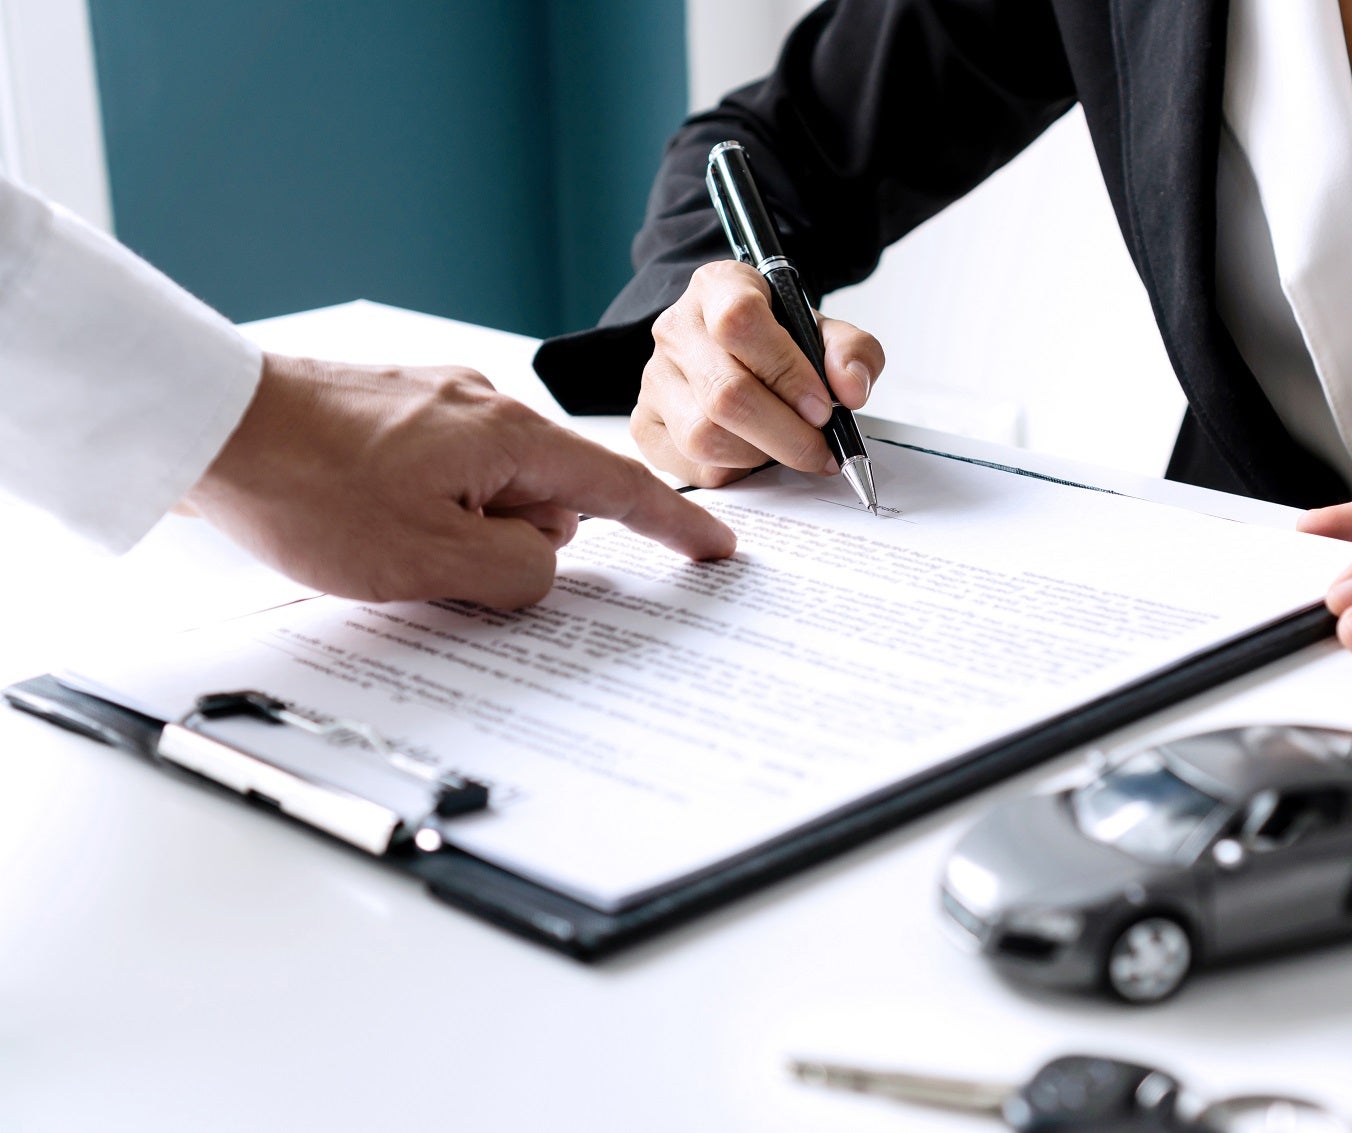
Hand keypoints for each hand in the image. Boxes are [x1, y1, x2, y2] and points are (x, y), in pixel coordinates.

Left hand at [181, 354, 735, 606]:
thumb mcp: (430, 562)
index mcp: (508, 438)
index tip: (715, 549)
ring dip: (460, 532)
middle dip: (514, 546)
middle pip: (544, 499)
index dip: (674, 527)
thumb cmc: (307, 488)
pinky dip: (426, 510)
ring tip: (382, 543)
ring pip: (488, 492)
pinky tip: (367, 523)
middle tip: (442, 569)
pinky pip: (444, 475)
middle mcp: (482, 407)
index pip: (619, 487)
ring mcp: (436, 405)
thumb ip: (518, 573)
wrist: (206, 424)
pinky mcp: (395, 413)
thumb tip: (546, 564)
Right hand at [631, 260, 885, 485]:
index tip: (823, 406)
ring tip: (788, 448)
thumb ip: (853, 352)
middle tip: (820, 448)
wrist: (740, 356)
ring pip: (705, 436)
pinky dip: (734, 473)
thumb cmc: (780, 342)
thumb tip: (851, 391)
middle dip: (787, 434)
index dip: (787, 372)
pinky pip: (691, 467)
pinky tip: (754, 456)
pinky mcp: (645, 425)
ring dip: (761, 456)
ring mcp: (654, 379)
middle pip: (724, 392)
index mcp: (718, 287)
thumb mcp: (825, 333)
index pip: (739, 321)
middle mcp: (676, 329)